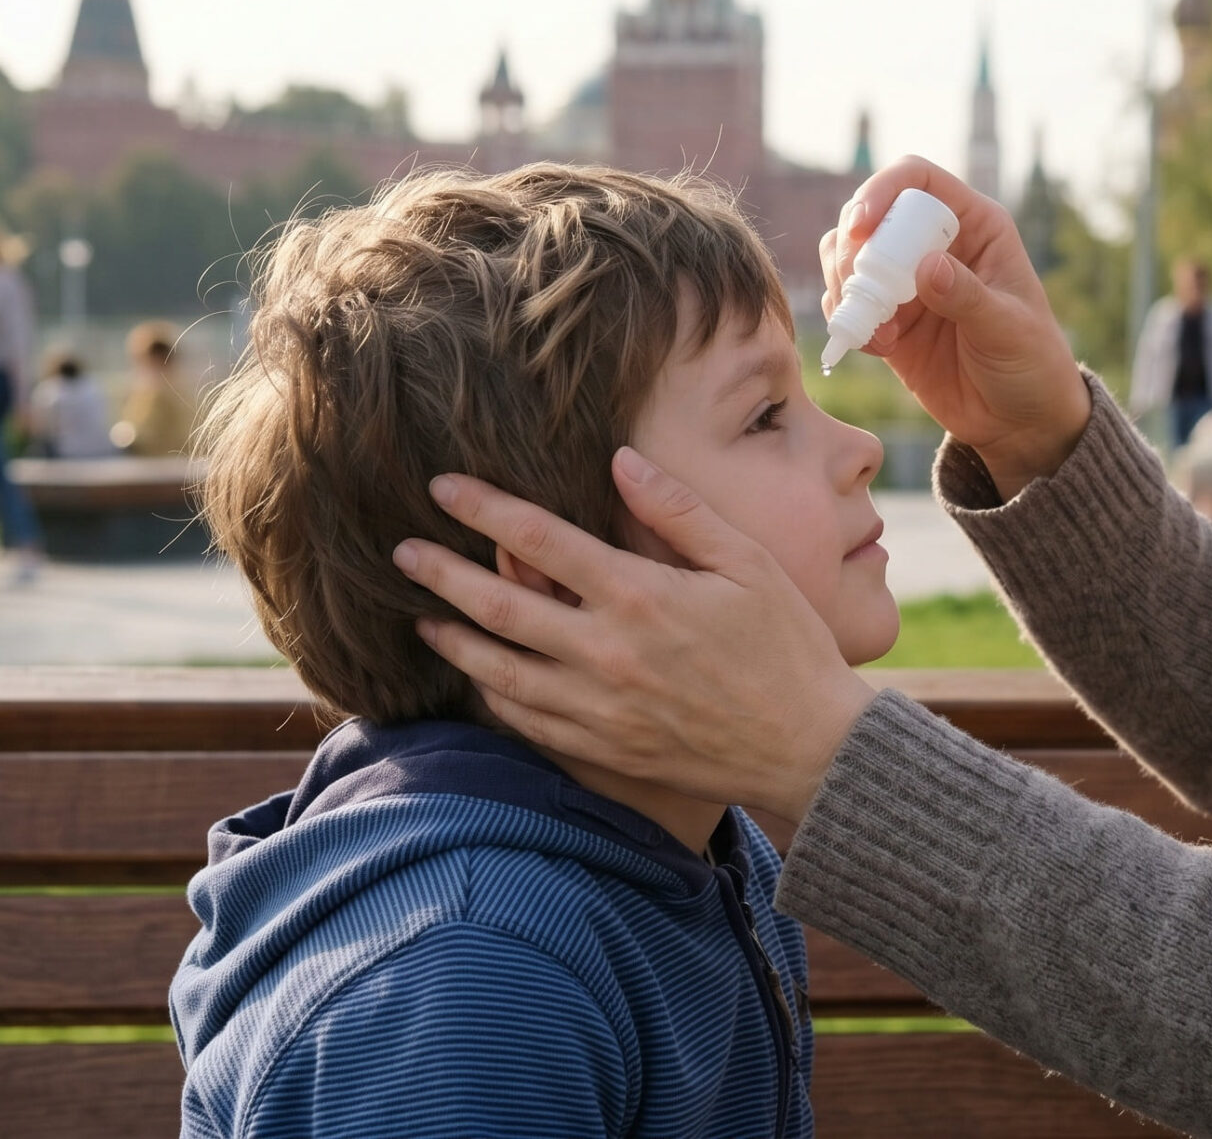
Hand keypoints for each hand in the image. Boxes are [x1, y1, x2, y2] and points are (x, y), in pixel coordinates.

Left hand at [395, 448, 879, 819]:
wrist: (809, 750)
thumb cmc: (788, 647)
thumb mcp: (748, 563)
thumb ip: (678, 511)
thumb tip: (619, 461)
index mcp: (640, 597)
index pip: (540, 541)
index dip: (485, 508)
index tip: (442, 486)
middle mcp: (607, 654)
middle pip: (499, 607)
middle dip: (442, 575)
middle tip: (401, 553)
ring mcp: (598, 709)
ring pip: (499, 672)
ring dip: (455, 640)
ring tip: (423, 617)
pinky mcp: (602, 750)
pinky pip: (526, 722)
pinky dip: (491, 697)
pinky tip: (479, 680)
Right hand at [821, 155, 1089, 497]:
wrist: (1020, 420)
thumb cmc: (1031, 363)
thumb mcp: (1008, 329)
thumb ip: (968, 297)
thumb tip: (926, 267)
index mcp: (974, 226)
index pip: (917, 180)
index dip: (882, 191)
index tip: (861, 227)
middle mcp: (934, 245)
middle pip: (870, 215)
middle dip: (852, 247)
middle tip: (856, 286)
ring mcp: (907, 281)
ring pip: (848, 256)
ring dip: (843, 283)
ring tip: (869, 323)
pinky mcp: (887, 319)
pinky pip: (847, 303)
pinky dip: (846, 319)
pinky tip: (875, 347)